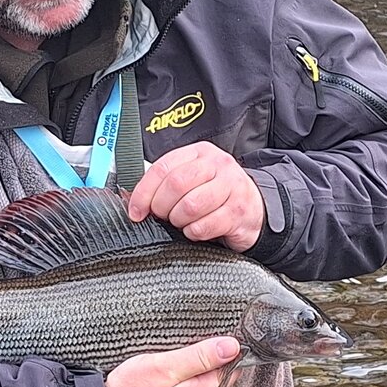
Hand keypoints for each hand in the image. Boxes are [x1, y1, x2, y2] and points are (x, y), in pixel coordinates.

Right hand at [105, 337, 240, 386]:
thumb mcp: (164, 367)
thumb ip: (199, 357)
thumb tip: (233, 346)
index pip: (231, 363)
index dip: (223, 345)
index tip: (206, 332)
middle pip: (221, 371)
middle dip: (210, 354)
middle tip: (188, 338)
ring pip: (206, 378)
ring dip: (197, 363)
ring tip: (177, 351)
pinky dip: (188, 374)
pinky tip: (172, 366)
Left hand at [127, 142, 264, 251]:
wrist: (255, 209)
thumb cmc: (216, 196)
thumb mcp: (191, 182)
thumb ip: (163, 185)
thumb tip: (131, 200)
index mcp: (199, 153)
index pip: (162, 168)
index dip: (143, 193)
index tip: (136, 211)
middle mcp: (217, 165)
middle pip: (176, 184)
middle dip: (162, 207)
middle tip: (163, 217)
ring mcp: (231, 186)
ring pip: (190, 206)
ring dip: (179, 220)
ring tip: (182, 222)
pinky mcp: (239, 210)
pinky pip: (204, 226)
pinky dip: (194, 232)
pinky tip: (196, 230)